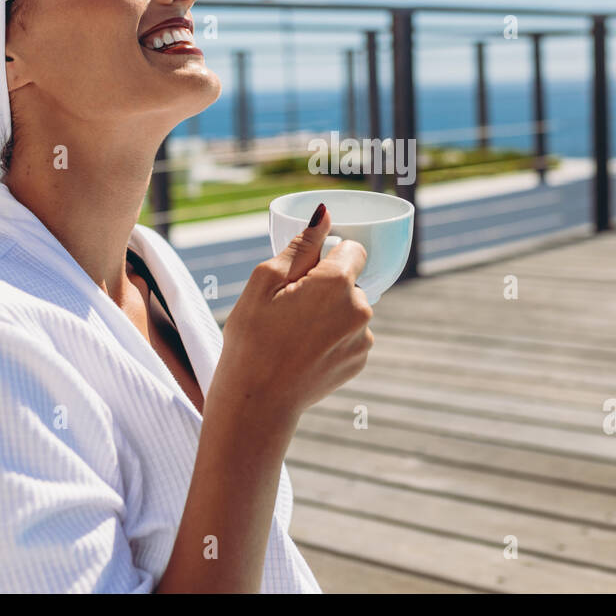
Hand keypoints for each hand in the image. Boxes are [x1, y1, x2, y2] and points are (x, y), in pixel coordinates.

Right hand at [212, 204, 373, 421]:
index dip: (327, 257)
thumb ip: (301, 244)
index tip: (302, 276)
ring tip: (294, 335)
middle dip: (326, 286)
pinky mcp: (360, 361)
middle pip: (350, 280)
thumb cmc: (252, 338)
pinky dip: (332, 337)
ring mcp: (363, 338)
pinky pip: (350, 335)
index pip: (352, 248)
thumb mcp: (264, 280)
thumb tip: (325, 214)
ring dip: (330, 313)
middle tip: (289, 309)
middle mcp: (361, 308)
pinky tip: (304, 351)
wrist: (257, 401)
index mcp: (338, 283)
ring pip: (350, 309)